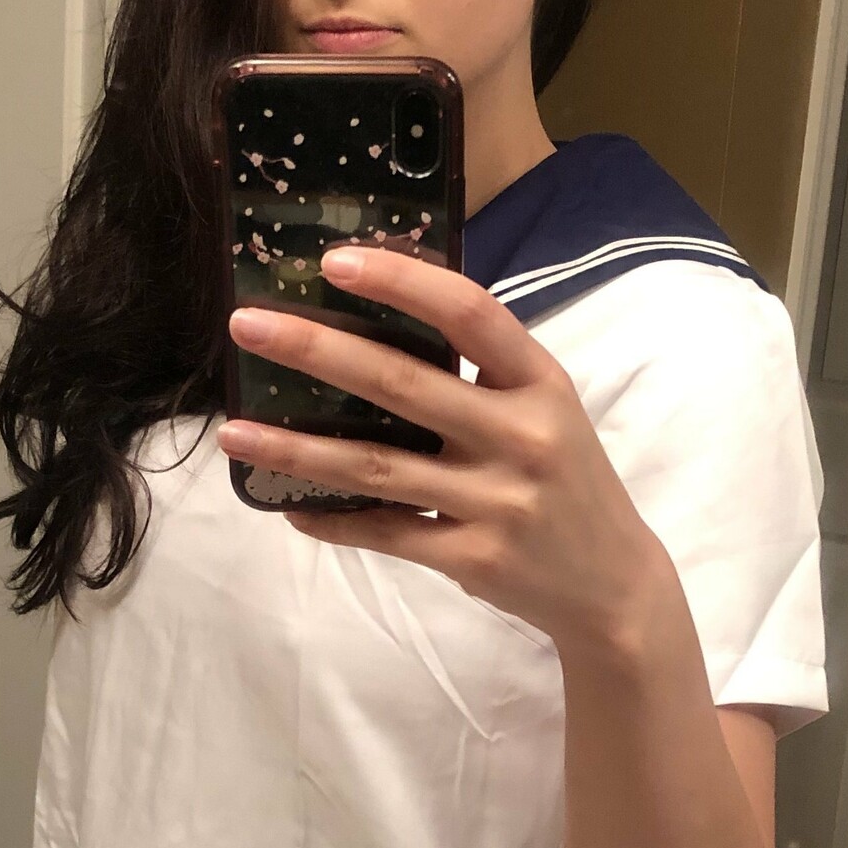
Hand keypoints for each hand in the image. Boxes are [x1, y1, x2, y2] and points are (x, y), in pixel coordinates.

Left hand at [217, 245, 667, 660]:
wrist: (614, 586)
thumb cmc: (567, 478)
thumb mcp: (547, 408)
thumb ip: (481, 372)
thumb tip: (376, 322)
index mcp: (541, 382)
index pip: (469, 313)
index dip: (401, 283)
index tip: (334, 262)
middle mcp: (521, 435)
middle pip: (401, 383)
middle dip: (315, 350)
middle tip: (247, 326)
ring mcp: (497, 501)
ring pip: (375, 466)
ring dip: (295, 448)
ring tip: (233, 430)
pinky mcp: (473, 558)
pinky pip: (384, 533)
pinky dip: (331, 519)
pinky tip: (286, 508)